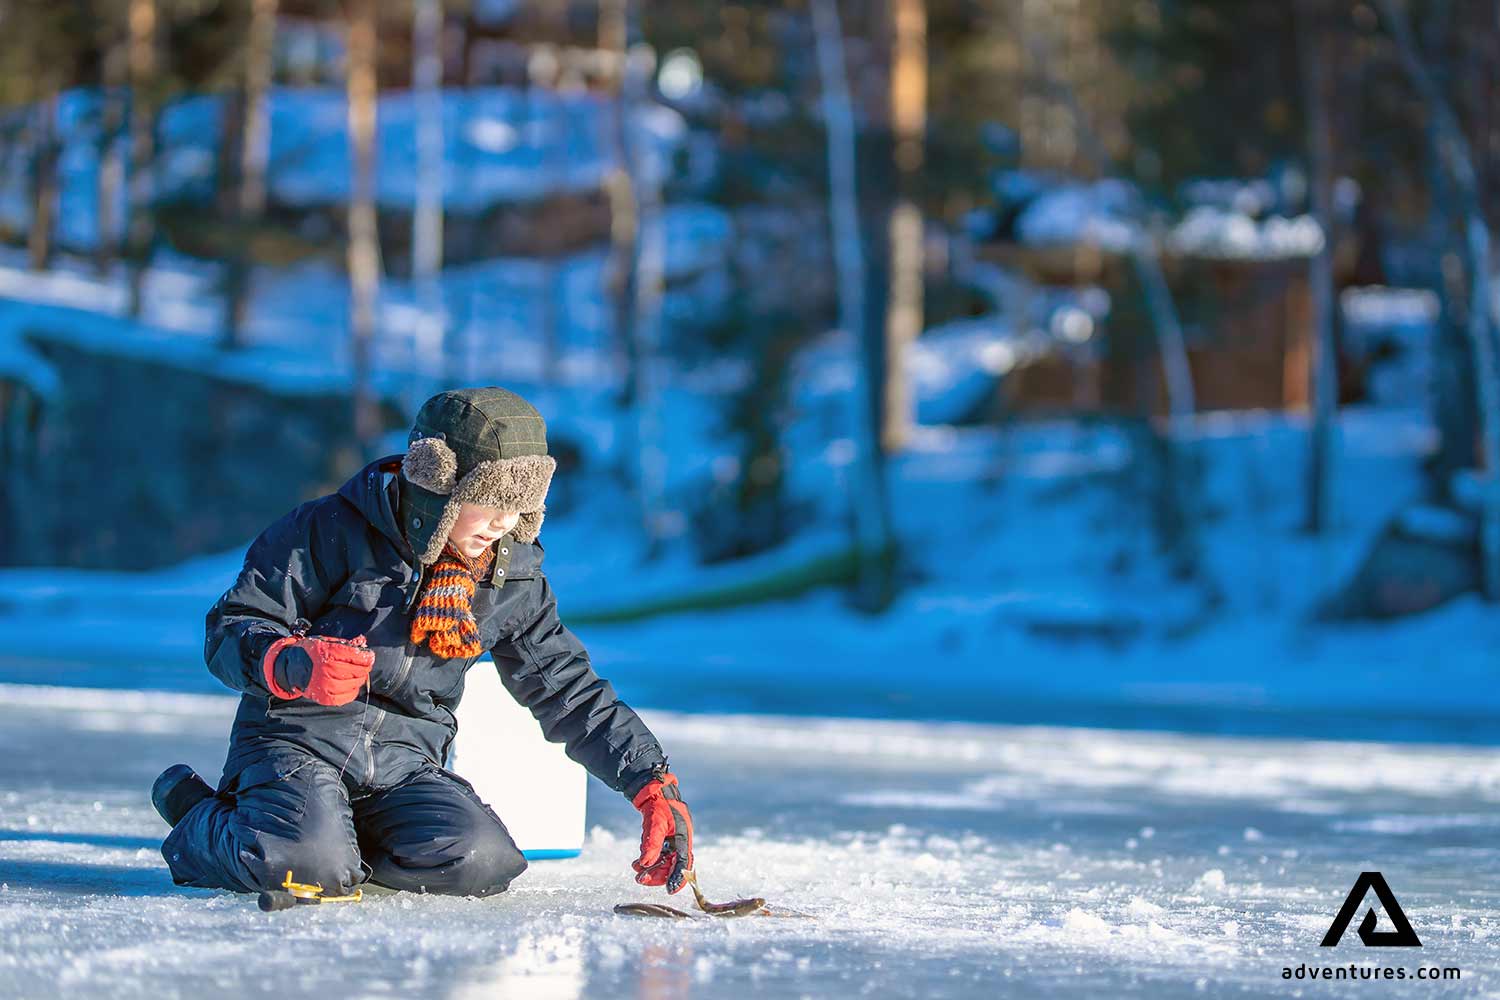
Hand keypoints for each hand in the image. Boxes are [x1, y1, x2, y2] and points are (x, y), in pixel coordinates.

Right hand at [261, 634, 374, 705]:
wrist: (292, 668)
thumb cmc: (312, 653)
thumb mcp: (326, 642)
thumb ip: (345, 644)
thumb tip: (363, 642)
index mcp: (326, 653)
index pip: (353, 655)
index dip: (366, 656)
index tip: (369, 656)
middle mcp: (325, 670)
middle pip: (356, 670)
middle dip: (364, 668)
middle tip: (365, 666)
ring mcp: (324, 685)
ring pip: (352, 684)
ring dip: (359, 679)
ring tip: (359, 675)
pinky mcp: (324, 698)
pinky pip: (345, 697)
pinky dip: (352, 691)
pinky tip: (352, 685)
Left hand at [631, 771, 693, 892]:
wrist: (653, 789)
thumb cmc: (658, 803)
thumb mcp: (654, 823)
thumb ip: (651, 844)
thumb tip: (646, 864)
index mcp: (683, 837)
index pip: (683, 863)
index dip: (678, 878)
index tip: (669, 890)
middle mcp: (680, 840)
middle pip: (673, 865)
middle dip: (657, 874)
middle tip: (640, 879)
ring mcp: (673, 840)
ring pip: (664, 862)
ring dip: (651, 868)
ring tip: (636, 869)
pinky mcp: (665, 838)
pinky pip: (658, 855)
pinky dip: (649, 860)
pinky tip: (638, 862)